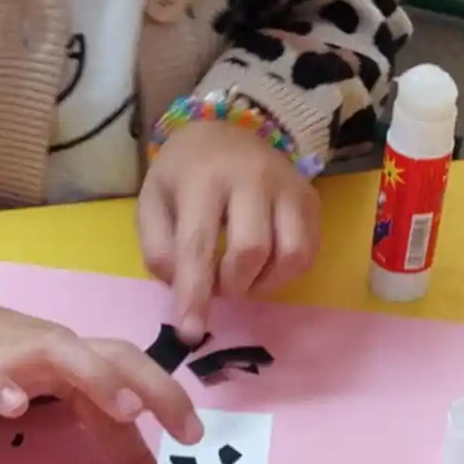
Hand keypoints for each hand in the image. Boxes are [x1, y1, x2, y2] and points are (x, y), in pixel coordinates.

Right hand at [0, 301, 201, 463]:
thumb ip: (107, 432)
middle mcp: (53, 350)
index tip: (196, 438)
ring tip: (125, 410)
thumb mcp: (63, 401)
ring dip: (97, 377)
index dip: (167, 400)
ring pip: (58, 352)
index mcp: (81, 359)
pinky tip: (14, 408)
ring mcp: (8, 355)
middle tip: (179, 424)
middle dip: (150, 383)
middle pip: (111, 353)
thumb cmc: (5, 369)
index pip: (132, 372)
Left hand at [138, 119, 320, 343]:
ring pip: (290, 255)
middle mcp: (252, 177)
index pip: (199, 244)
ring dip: (262, 283)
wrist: (223, 132)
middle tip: (217, 284)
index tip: (188, 332)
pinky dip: (284, 273)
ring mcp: (288, 186)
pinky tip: (263, 266)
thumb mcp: (152, 202)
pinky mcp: (310, 199)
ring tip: (240, 276)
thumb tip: (185, 290)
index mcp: (203, 178)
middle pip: (250, 252)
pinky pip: (308, 252)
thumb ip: (159, 249)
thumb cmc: (183, 175)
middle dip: (231, 285)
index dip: (194, 294)